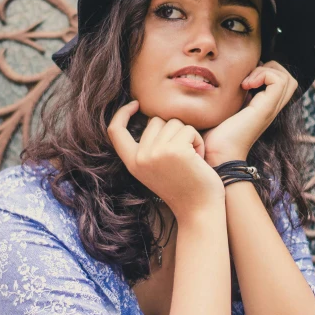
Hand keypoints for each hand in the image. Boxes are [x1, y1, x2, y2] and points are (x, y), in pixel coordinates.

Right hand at [107, 100, 225, 220]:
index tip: (135, 104)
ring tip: (191, 159)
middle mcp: (141, 157)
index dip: (122, 114)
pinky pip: (189, 129)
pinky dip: (198, 141)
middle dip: (173, 132)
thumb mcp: (156, 168)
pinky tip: (199, 160)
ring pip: (174, 123)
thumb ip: (148, 148)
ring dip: (188, 137)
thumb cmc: (183, 188)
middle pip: (155, 121)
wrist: (198, 210)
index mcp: (132, 163)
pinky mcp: (176, 150)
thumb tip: (152, 119)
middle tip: (182, 156)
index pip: (115, 131)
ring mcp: (157, 153)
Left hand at [201, 60, 298, 166]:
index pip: (279, 81)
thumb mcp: (222, 111)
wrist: (216, 156)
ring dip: (266, 71)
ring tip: (247, 82)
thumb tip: (220, 81)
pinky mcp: (266, 109)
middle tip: (247, 79)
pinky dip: (263, 75)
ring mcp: (269, 109)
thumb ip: (228, 96)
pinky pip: (278, 81)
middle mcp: (270, 108)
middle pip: (288, 78)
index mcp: (262, 107)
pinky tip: (246, 86)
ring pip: (287, 78)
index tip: (243, 80)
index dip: (264, 71)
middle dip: (269, 69)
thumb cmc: (213, 139)